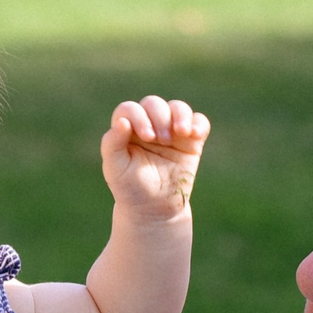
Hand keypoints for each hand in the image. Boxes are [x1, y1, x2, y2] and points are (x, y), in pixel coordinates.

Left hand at [101, 95, 209, 219]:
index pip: (130, 110)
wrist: (154, 208)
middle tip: (160, 140)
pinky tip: (194, 134)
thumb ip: (112, 144)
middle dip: (159, 117)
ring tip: (181, 133)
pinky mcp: (191, 140)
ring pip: (177, 107)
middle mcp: (148, 125)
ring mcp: (171, 131)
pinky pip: (199, 122)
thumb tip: (122, 121)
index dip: (139, 117)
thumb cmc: (130, 187)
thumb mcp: (115, 168)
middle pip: (154, 104)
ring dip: (180, 115)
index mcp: (127, 129)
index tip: (146, 137)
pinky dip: (198, 123)